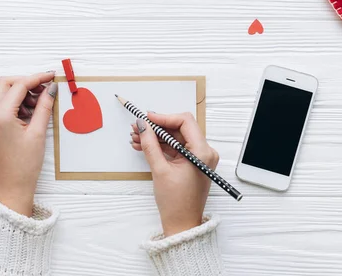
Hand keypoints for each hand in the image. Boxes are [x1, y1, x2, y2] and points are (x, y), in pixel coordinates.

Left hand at [0, 72, 57, 216]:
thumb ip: (44, 106)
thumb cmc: (25, 163)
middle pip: (6, 83)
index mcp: (0, 115)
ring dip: (22, 92)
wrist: (13, 185)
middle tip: (46, 88)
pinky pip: (3, 104)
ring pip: (4, 92)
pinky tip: (32, 112)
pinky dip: (18, 102)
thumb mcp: (38, 132)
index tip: (52, 76)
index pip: (19, 85)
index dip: (38, 78)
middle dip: (27, 82)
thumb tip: (51, 88)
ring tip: (41, 104)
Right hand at [131, 113, 218, 236]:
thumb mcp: (160, 170)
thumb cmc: (176, 203)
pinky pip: (176, 148)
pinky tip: (144, 146)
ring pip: (176, 138)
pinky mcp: (193, 163)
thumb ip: (150, 144)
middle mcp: (205, 152)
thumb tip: (143, 126)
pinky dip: (161, 146)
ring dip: (156, 137)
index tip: (147, 119)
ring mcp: (199, 158)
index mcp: (202, 152)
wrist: (182, 224)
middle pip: (179, 129)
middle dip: (157, 127)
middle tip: (138, 128)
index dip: (164, 118)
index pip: (185, 122)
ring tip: (136, 138)